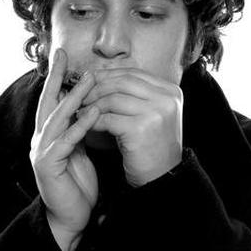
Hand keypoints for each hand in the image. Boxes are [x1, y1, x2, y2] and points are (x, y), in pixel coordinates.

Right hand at [30, 48, 99, 250]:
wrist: (71, 215)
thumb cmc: (77, 180)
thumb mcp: (79, 148)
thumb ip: (78, 127)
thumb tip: (89, 103)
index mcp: (49, 133)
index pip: (52, 99)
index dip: (57, 77)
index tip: (63, 55)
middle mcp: (41, 138)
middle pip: (48, 101)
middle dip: (56, 77)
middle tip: (64, 55)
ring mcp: (42, 151)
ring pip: (57, 117)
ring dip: (73, 97)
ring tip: (89, 79)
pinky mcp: (49, 165)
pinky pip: (67, 141)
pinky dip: (80, 125)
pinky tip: (94, 112)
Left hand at [78, 68, 182, 186]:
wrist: (162, 177)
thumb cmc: (150, 144)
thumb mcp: (149, 113)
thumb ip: (134, 93)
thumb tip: (98, 74)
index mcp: (170, 91)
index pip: (133, 74)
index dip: (108, 75)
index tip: (90, 80)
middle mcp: (166, 98)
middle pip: (123, 82)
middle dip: (97, 87)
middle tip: (81, 95)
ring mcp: (156, 112)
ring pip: (113, 99)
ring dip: (92, 104)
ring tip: (80, 110)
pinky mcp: (141, 129)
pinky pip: (108, 118)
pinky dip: (92, 120)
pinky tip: (84, 123)